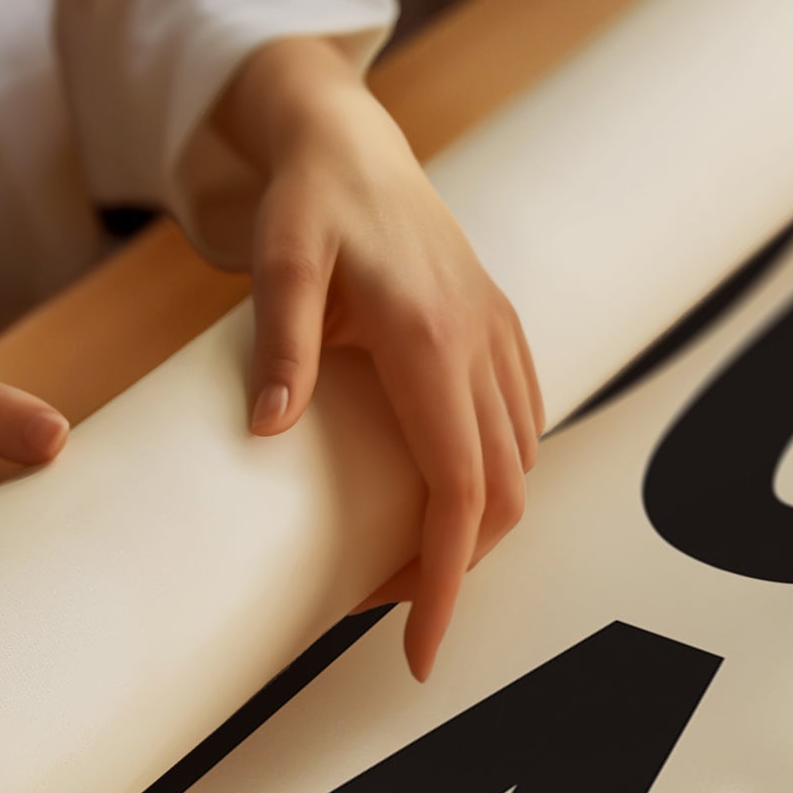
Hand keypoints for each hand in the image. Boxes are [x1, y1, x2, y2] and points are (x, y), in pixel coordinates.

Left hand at [210, 38, 545, 681]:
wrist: (352, 142)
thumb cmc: (309, 201)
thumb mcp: (278, 260)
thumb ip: (280, 342)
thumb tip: (270, 429)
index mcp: (428, 339)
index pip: (457, 489)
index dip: (446, 581)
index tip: (422, 650)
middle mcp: (480, 344)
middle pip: (499, 496)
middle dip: (455, 571)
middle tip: (387, 609)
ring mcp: (499, 338)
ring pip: (518, 468)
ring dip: (473, 529)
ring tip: (404, 561)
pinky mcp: (501, 333)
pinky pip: (522, 427)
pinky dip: (492, 480)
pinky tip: (443, 493)